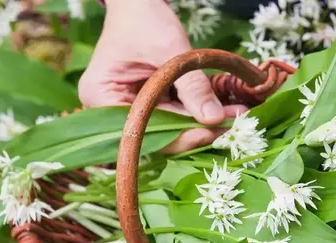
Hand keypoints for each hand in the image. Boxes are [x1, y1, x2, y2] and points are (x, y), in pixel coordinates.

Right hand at [78, 0, 245, 152]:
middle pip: (157, 133)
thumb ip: (192, 86)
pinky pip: (175, 114)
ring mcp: (129, 106)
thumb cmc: (144, 19)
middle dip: (196, 129)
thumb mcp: (171, 51)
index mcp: (100, 96)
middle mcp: (110, 108)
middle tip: (232, 125)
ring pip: (170, 126)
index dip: (177, 136)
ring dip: (202, 121)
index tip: (210, 132)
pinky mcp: (148, 103)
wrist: (140, 2)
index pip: (141, 131)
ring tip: (235, 114)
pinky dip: (198, 111)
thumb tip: (215, 119)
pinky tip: (225, 109)